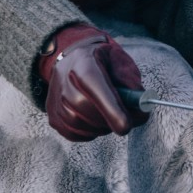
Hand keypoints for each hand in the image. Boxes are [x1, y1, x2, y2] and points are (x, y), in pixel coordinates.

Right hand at [38, 25, 147, 141]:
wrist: (76, 59)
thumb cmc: (104, 62)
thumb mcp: (122, 63)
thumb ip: (132, 85)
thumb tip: (140, 113)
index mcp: (84, 62)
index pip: (94, 86)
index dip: (110, 109)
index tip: (126, 126)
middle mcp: (64, 79)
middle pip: (83, 107)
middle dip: (108, 119)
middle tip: (125, 120)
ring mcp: (55, 98)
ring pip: (78, 123)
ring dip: (100, 127)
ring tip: (110, 117)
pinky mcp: (52, 115)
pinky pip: (72, 133)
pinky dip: (89, 133)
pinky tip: (97, 121)